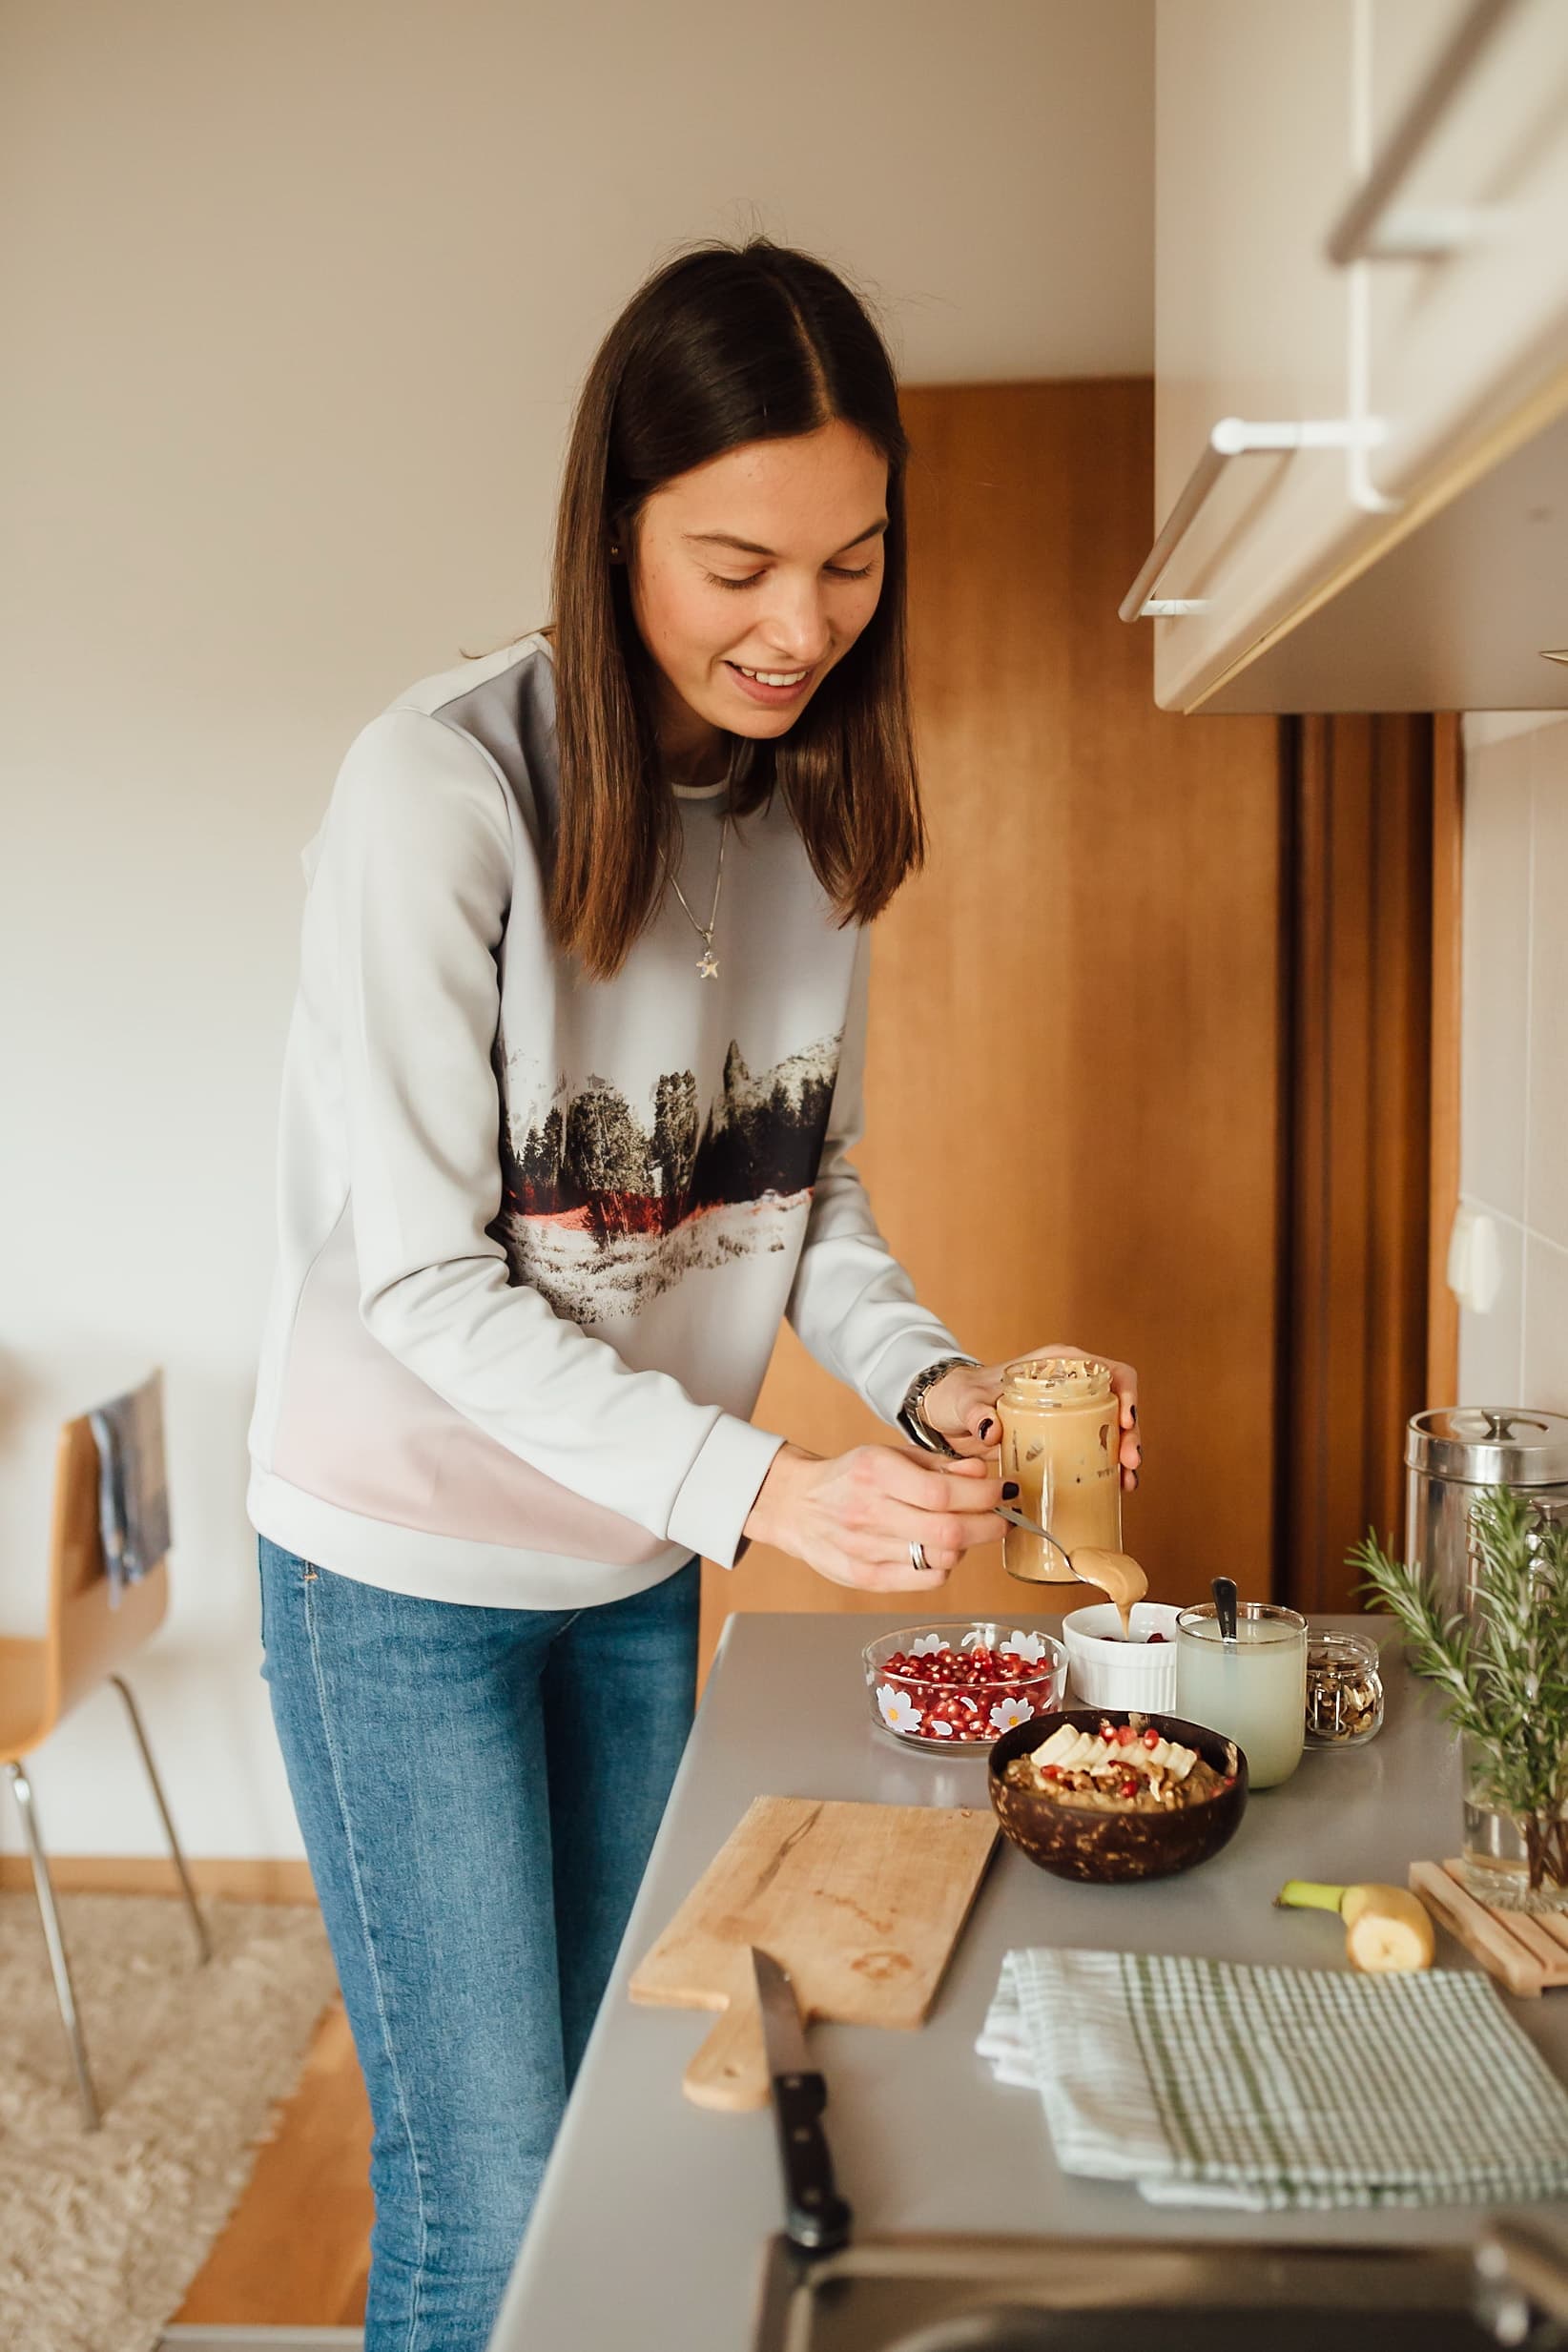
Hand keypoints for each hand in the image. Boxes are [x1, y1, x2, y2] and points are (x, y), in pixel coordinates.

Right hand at [742, 1442, 1006, 1590]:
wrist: (796, 1505)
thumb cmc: (851, 1477)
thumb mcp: (890, 1455)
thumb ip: (938, 1466)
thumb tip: (982, 1476)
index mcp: (876, 1472)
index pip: (942, 1492)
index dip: (984, 1495)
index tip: (1005, 1491)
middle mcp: (868, 1512)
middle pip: (947, 1530)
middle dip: (990, 1525)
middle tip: (1004, 1518)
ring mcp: (865, 1549)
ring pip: (941, 1557)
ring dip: (967, 1545)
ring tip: (964, 1531)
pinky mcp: (865, 1578)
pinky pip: (925, 1580)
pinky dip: (944, 1566)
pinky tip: (940, 1551)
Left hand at [923, 1346, 1142, 1490]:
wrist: (947, 1418)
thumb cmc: (959, 1396)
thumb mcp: (966, 1400)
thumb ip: (976, 1411)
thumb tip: (991, 1430)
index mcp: (1056, 1365)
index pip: (1108, 1370)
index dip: (1126, 1392)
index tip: (1124, 1421)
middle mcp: (1070, 1387)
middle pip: (1118, 1404)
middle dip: (1131, 1433)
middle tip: (1129, 1461)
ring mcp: (1069, 1415)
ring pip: (1112, 1430)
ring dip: (1125, 1455)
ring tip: (1127, 1482)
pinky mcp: (1062, 1440)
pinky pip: (1095, 1451)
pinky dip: (1108, 1469)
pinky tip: (1115, 1488)